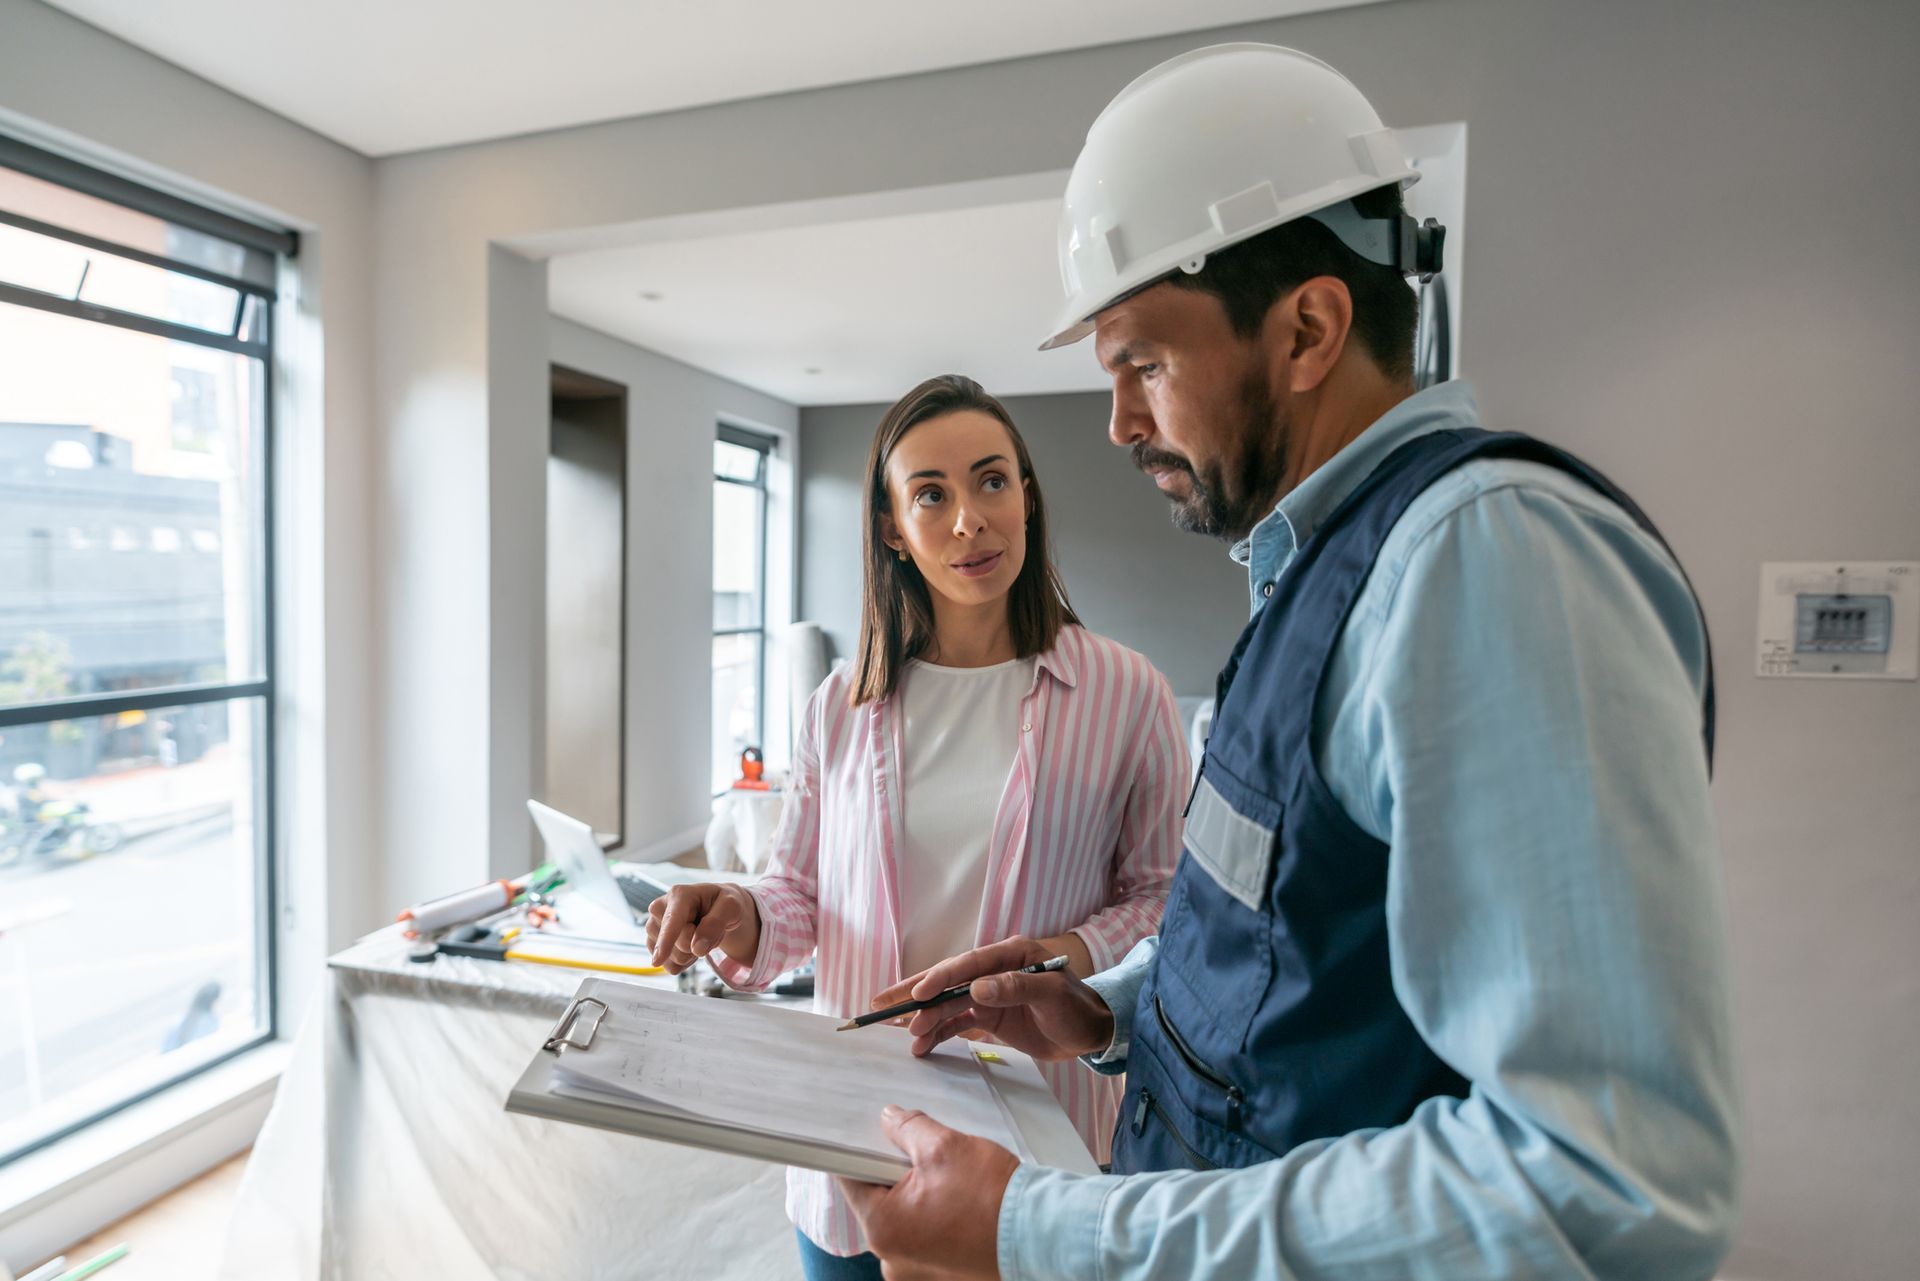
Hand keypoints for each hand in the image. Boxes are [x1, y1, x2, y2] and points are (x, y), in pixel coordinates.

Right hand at [644, 883, 759, 972]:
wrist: (716, 907)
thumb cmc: (723, 903)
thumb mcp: (731, 907)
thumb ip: (715, 923)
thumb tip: (696, 948)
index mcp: (679, 894)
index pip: (672, 921)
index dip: (666, 940)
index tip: (658, 960)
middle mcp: (660, 908)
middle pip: (679, 944)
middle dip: (698, 945)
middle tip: (708, 928)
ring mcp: (654, 927)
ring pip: (671, 958)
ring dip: (692, 953)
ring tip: (699, 934)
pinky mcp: (653, 943)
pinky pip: (670, 966)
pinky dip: (685, 962)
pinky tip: (690, 944)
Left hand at [840, 1105, 1015, 1280]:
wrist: (1041, 1233)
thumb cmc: (991, 1195)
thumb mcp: (943, 1146)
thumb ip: (906, 1128)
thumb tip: (888, 1119)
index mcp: (883, 1229)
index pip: (852, 1180)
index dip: (859, 1151)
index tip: (871, 1135)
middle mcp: (893, 1260)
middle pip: (880, 1201)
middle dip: (896, 1173)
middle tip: (921, 1151)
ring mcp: (918, 1273)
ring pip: (905, 1219)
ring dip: (919, 1195)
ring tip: (948, 1176)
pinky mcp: (942, 1274)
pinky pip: (926, 1236)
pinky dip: (936, 1216)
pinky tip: (959, 1198)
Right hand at [870, 936, 1114, 1061]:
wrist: (1092, 1032)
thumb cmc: (1078, 1008)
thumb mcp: (1052, 995)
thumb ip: (1016, 988)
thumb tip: (976, 988)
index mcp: (1010, 954)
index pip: (968, 964)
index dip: (940, 978)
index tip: (918, 994)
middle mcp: (994, 971)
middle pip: (948, 980)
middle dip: (915, 993)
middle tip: (882, 1004)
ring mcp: (989, 994)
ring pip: (948, 1004)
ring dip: (925, 1018)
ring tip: (902, 1035)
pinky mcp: (989, 1016)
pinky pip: (958, 1022)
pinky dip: (939, 1033)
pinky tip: (921, 1045)